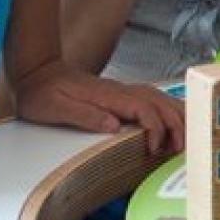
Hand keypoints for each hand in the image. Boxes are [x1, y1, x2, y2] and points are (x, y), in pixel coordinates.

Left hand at [13, 59, 184, 155]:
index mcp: (106, 95)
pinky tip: (170, 118)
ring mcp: (120, 90)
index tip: (154, 148)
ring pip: (158, 97)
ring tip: (183, 136)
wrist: (36, 71)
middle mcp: (118, 90)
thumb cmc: (42, 92)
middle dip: (175, 123)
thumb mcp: (55, 107)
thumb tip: (114, 126)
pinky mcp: (119, 94)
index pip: (142, 108)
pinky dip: (166, 108)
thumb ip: (85, 115)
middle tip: (181, 147)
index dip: (155, 128)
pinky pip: (150, 99)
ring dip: (174, 115)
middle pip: (158, 102)